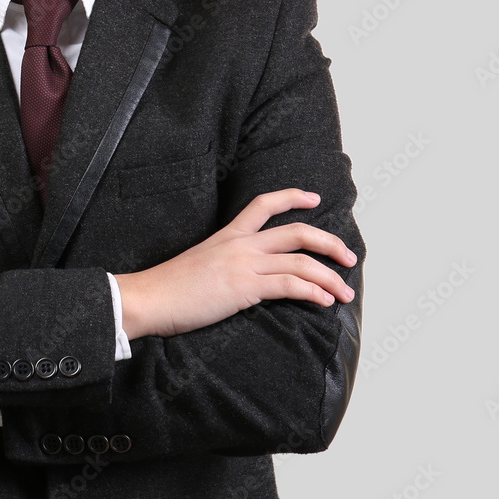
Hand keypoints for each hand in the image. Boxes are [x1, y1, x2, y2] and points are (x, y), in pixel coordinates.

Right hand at [114, 188, 355, 339]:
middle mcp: (239, 244)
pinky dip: (314, 293)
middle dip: (329, 242)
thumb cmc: (170, 287)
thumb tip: (244, 277)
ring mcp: (243, 264)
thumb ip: (225, 263)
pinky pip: (290, 285)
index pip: (262, 204)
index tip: (314, 198)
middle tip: (349, 256)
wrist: (150, 297)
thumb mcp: (201, 264)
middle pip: (296, 231)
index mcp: (227, 235)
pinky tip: (324, 302)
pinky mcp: (244, 287)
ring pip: (300, 261)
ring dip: (330, 278)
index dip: (292, 196)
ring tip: (345, 293)